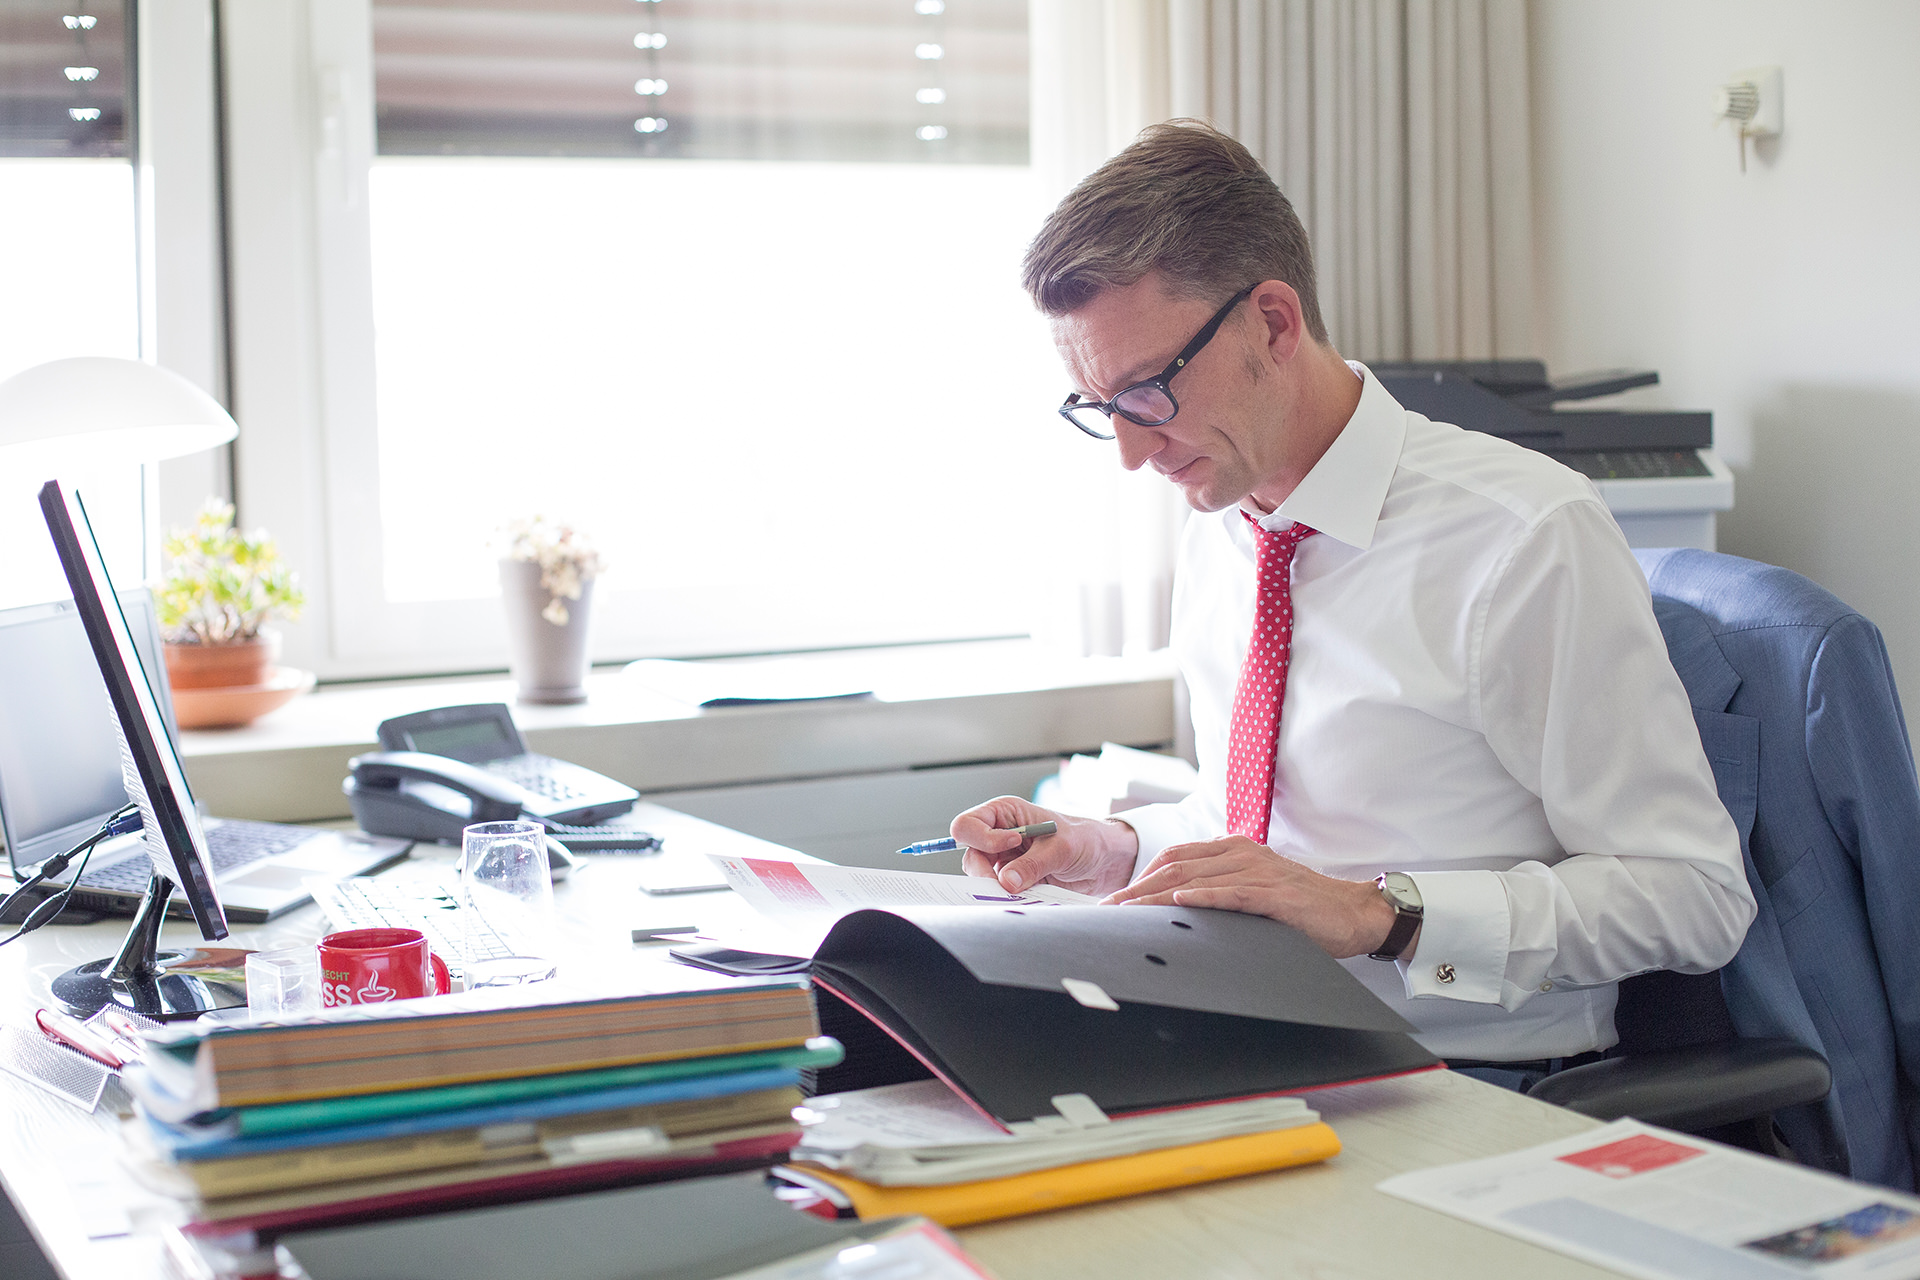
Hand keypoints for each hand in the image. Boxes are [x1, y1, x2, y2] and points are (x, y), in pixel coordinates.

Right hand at [950, 796, 1138, 899]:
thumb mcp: (1061, 848)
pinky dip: (1007, 897)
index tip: (1011, 844)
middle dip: (984, 871)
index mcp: (1006, 813)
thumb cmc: (1085, 839)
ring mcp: (1005, 858)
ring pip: (980, 875)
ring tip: (1021, 891)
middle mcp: (999, 834)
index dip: (982, 838)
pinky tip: (1025, 897)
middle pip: (969, 854)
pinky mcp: (1013, 878)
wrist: (1103, 861)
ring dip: (995, 887)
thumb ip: (1032, 864)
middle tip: (1005, 885)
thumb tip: (1007, 882)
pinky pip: (998, 890)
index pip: (968, 824)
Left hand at [1104, 836, 1410, 959]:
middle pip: (1176, 867)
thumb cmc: (1301, 907)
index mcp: (1234, 850)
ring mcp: (1258, 872)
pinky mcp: (1275, 894)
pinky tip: (1178, 904)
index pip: (1175, 857)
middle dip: (1136, 888)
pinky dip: (1202, 897)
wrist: (1352, 912)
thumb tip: (1177, 908)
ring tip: (1126, 912)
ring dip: (1155, 896)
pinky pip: (1232, 893)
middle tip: (1107, 909)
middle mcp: (1241, 854)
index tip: (1116, 898)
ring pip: (1195, 880)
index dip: (1141, 876)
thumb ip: (1221, 891)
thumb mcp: (1254, 891)